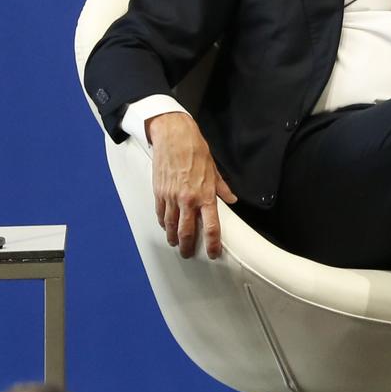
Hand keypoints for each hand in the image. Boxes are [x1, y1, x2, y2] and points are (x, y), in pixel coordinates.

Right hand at [147, 113, 237, 259]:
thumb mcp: (214, 170)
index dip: (212, 244)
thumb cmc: (195, 151)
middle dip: (187, 246)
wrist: (173, 137)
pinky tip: (165, 227)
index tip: (213, 253)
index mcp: (205, 195)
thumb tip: (232, 200)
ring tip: (176, 244)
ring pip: (170, 225)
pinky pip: (160, 213)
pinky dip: (163, 223)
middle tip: (188, 254)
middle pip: (186, 231)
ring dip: (173, 237)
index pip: (211, 227)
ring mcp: (170, 197)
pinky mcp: (158, 192)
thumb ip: (222, 188)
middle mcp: (187, 200)